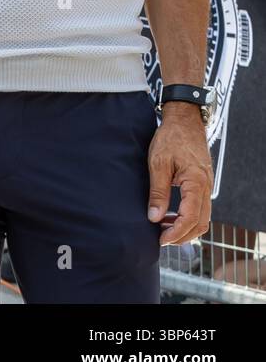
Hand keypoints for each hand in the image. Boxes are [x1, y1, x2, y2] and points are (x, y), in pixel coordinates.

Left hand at [147, 103, 212, 245]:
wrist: (184, 121)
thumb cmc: (170, 138)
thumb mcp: (158, 163)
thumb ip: (158, 191)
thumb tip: (154, 217)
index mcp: (196, 183)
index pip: (190, 218)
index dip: (176, 233)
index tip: (161, 240)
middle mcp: (206, 188)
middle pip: (200, 223)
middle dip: (182, 236)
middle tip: (162, 240)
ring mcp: (207, 186)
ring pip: (202, 217)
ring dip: (185, 228)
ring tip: (163, 230)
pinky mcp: (202, 184)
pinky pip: (200, 207)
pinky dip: (188, 217)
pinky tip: (170, 216)